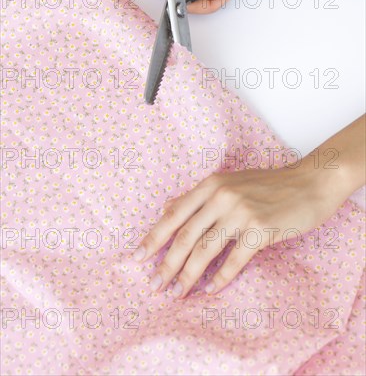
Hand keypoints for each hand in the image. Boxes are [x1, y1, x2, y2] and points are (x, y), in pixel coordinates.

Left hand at [133, 118, 363, 297]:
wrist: (308, 183)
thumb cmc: (268, 185)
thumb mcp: (229, 182)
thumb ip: (198, 196)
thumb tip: (167, 208)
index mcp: (211, 184)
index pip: (174, 214)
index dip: (154, 237)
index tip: (137, 258)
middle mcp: (221, 196)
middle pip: (185, 236)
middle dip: (166, 263)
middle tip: (154, 284)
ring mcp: (241, 212)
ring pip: (205, 249)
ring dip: (188, 275)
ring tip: (176, 293)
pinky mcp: (260, 229)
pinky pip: (234, 259)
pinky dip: (220, 277)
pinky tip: (210, 290)